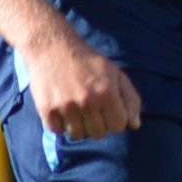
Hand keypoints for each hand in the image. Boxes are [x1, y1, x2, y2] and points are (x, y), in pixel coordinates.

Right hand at [16, 24, 140, 140]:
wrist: (52, 46)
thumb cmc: (87, 61)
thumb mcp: (115, 73)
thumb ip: (130, 99)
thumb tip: (135, 126)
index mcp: (107, 93)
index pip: (119, 126)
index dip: (114, 118)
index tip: (107, 108)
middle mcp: (87, 101)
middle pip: (98, 134)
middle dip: (97, 122)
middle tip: (90, 106)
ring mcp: (66, 107)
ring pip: (78, 135)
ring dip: (78, 125)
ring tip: (76, 107)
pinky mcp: (47, 109)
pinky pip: (58, 131)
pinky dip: (60, 123)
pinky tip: (61, 107)